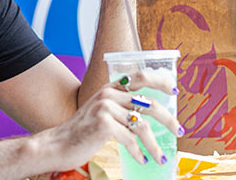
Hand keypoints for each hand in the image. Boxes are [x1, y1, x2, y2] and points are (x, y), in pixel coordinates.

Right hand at [36, 71, 181, 171]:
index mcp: (110, 87)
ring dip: (155, 145)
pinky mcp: (103, 124)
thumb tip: (150, 112)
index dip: (161, 81)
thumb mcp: (101, 111)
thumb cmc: (82, 131)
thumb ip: (121, 106)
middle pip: (149, 103)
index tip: (175, 91)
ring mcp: (105, 108)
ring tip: (161, 157)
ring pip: (142, 125)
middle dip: (168, 119)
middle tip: (178, 131)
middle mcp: (109, 94)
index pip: (141, 76)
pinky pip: (131, 140)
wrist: (57, 144)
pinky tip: (142, 160)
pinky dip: (139, 153)